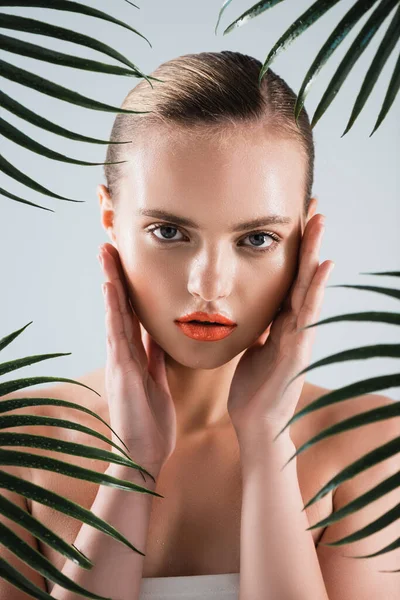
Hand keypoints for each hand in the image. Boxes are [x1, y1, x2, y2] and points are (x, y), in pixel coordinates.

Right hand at [98, 243, 176, 477]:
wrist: (145, 454)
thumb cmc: (152, 421)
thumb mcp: (157, 381)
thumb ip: (155, 357)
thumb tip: (158, 335)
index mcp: (135, 355)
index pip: (131, 313)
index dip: (128, 287)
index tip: (126, 262)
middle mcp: (124, 353)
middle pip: (119, 307)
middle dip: (115, 276)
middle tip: (109, 245)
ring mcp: (120, 361)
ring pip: (115, 313)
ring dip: (111, 283)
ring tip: (106, 254)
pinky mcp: (121, 371)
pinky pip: (118, 333)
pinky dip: (113, 309)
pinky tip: (111, 288)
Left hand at [227, 214, 333, 440]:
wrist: (255, 425)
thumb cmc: (253, 388)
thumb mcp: (253, 348)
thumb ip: (258, 327)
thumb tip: (252, 307)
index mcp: (280, 323)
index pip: (288, 278)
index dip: (292, 249)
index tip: (293, 217)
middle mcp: (294, 325)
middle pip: (301, 275)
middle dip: (307, 239)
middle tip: (312, 203)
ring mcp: (299, 337)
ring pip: (307, 288)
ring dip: (314, 253)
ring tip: (320, 220)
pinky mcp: (297, 352)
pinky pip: (306, 315)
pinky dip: (315, 290)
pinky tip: (323, 265)